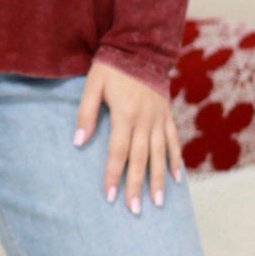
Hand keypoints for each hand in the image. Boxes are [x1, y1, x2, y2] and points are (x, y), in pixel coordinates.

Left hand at [74, 60, 183, 213]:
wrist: (141, 45)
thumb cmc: (111, 66)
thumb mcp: (92, 85)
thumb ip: (85, 113)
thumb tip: (78, 143)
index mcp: (125, 114)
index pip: (118, 152)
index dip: (113, 174)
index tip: (110, 196)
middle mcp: (145, 120)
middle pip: (140, 159)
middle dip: (136, 186)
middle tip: (134, 210)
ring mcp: (159, 118)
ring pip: (160, 154)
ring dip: (158, 180)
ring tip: (157, 203)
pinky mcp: (167, 114)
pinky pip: (174, 141)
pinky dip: (176, 160)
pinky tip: (176, 179)